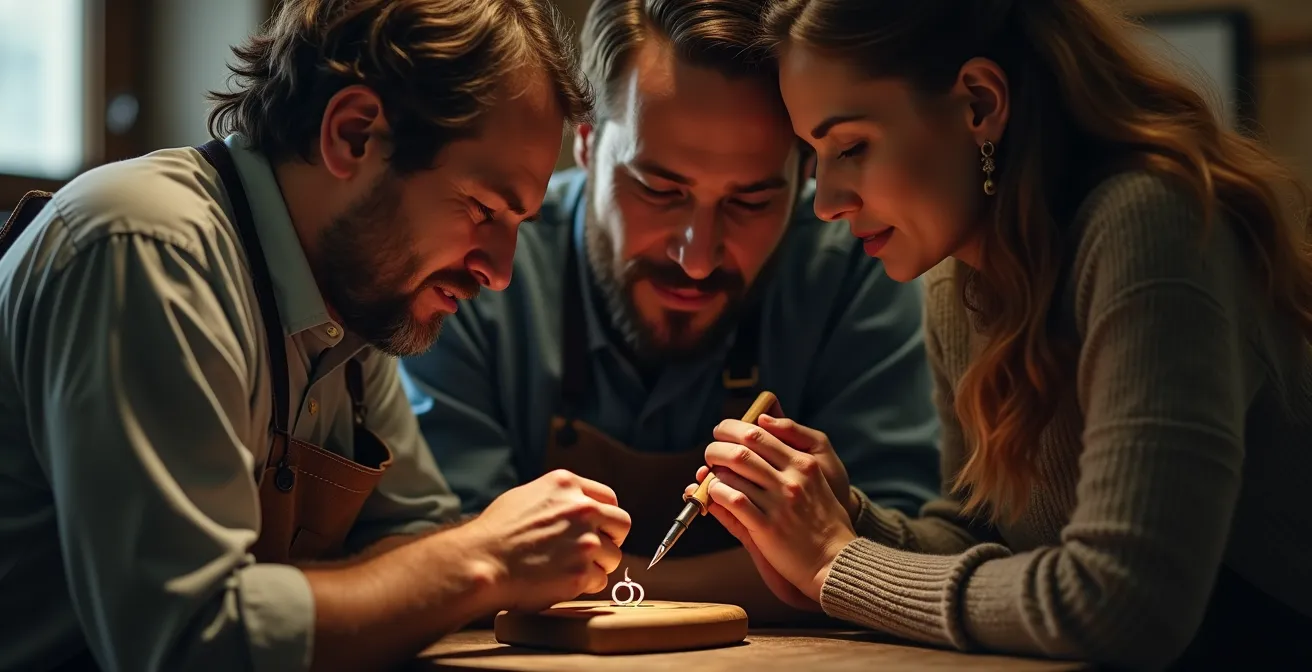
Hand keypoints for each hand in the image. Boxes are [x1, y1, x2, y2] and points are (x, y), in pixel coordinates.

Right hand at [462, 469, 630, 611]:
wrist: (480, 561)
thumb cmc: (495, 532)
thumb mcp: (527, 496)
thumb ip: (558, 499)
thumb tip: (575, 507)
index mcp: (568, 485)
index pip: (609, 499)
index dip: (604, 517)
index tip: (598, 529)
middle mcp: (582, 509)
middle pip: (622, 525)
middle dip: (611, 540)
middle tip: (592, 552)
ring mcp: (584, 541)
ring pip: (613, 557)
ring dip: (596, 565)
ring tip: (568, 569)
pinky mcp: (581, 572)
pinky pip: (598, 581)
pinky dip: (583, 585)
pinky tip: (560, 582)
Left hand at [692, 417, 857, 601]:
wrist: (835, 560)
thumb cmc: (823, 520)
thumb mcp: (815, 480)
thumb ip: (788, 458)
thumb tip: (756, 432)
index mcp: (804, 463)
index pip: (760, 433)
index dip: (733, 429)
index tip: (722, 432)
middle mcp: (792, 479)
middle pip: (742, 448)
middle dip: (717, 447)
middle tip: (710, 453)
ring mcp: (780, 503)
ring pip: (733, 473)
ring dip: (714, 472)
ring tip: (712, 477)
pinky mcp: (768, 527)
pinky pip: (733, 501)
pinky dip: (717, 494)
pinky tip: (716, 495)